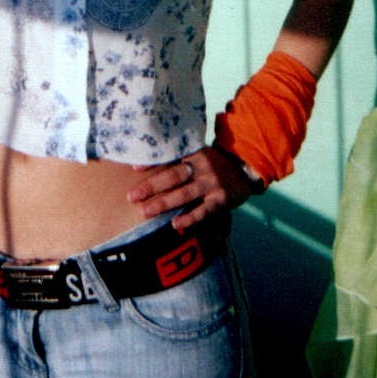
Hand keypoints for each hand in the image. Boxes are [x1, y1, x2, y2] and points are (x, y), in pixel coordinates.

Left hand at [127, 145, 258, 232]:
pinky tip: (175, 224)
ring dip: (164, 203)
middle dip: (152, 186)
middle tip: (132, 196)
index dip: (152, 162)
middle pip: (174, 176)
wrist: (244, 170)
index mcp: (195, 153)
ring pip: (185, 194)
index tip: (134, 169)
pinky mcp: (222, 200)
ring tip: (145, 211)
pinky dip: (189, 218)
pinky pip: (204, 211)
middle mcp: (203, 166)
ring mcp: (212, 183)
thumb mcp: (197, 155)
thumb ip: (173, 160)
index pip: (171, 156)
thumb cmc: (212, 164)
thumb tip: (137, 166)